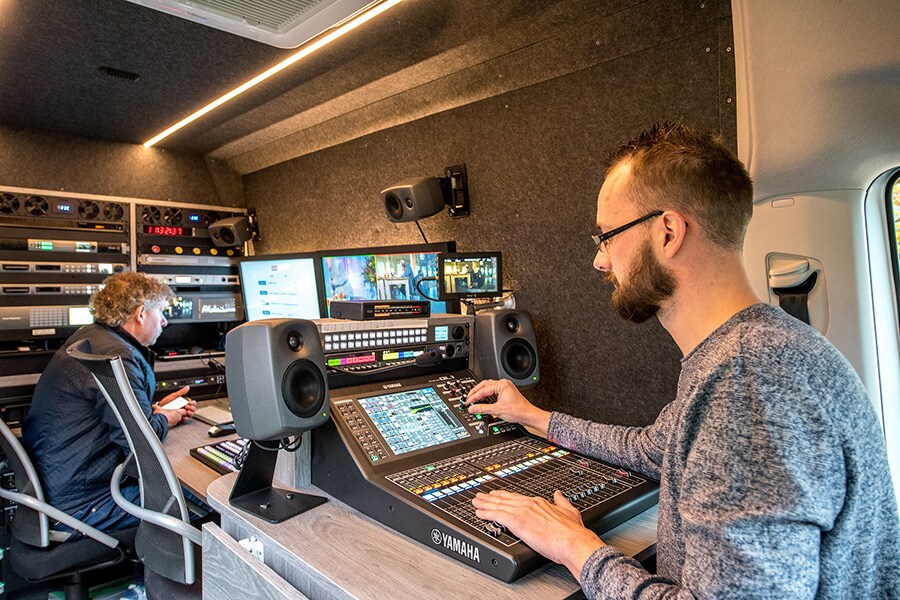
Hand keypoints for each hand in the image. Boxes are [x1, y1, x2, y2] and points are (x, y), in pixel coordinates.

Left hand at [154, 386, 193, 425]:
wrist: (158, 410)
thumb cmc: (165, 403)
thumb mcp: (173, 396)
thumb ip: (181, 392)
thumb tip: (187, 387)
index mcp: (183, 402)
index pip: (192, 403)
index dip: (192, 403)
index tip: (190, 402)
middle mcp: (183, 408)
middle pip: (192, 409)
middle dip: (192, 408)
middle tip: (187, 407)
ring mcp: (181, 414)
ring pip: (190, 414)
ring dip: (191, 413)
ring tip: (187, 411)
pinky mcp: (179, 419)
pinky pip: (185, 419)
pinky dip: (186, 418)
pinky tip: (184, 417)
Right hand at [465, 379, 550, 434]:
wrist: (528, 415)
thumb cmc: (518, 411)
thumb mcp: (497, 410)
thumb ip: (482, 409)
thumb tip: (472, 408)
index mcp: (501, 385)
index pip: (483, 389)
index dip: (474, 396)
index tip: (468, 402)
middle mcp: (503, 384)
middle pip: (484, 385)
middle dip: (475, 392)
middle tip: (468, 399)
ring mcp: (505, 387)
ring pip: (488, 387)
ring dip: (480, 393)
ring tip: (474, 400)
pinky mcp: (506, 392)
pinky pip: (493, 391)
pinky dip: (486, 396)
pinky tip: (483, 401)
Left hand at [472, 490, 603, 578]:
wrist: (573, 542)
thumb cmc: (573, 532)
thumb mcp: (570, 511)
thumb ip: (562, 502)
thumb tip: (559, 495)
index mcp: (540, 502)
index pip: (517, 497)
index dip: (505, 496)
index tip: (497, 494)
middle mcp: (529, 504)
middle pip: (505, 499)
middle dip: (490, 498)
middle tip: (480, 496)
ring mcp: (523, 512)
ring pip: (498, 505)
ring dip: (485, 504)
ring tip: (475, 503)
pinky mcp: (518, 522)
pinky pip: (497, 515)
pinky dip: (486, 514)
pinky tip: (479, 514)